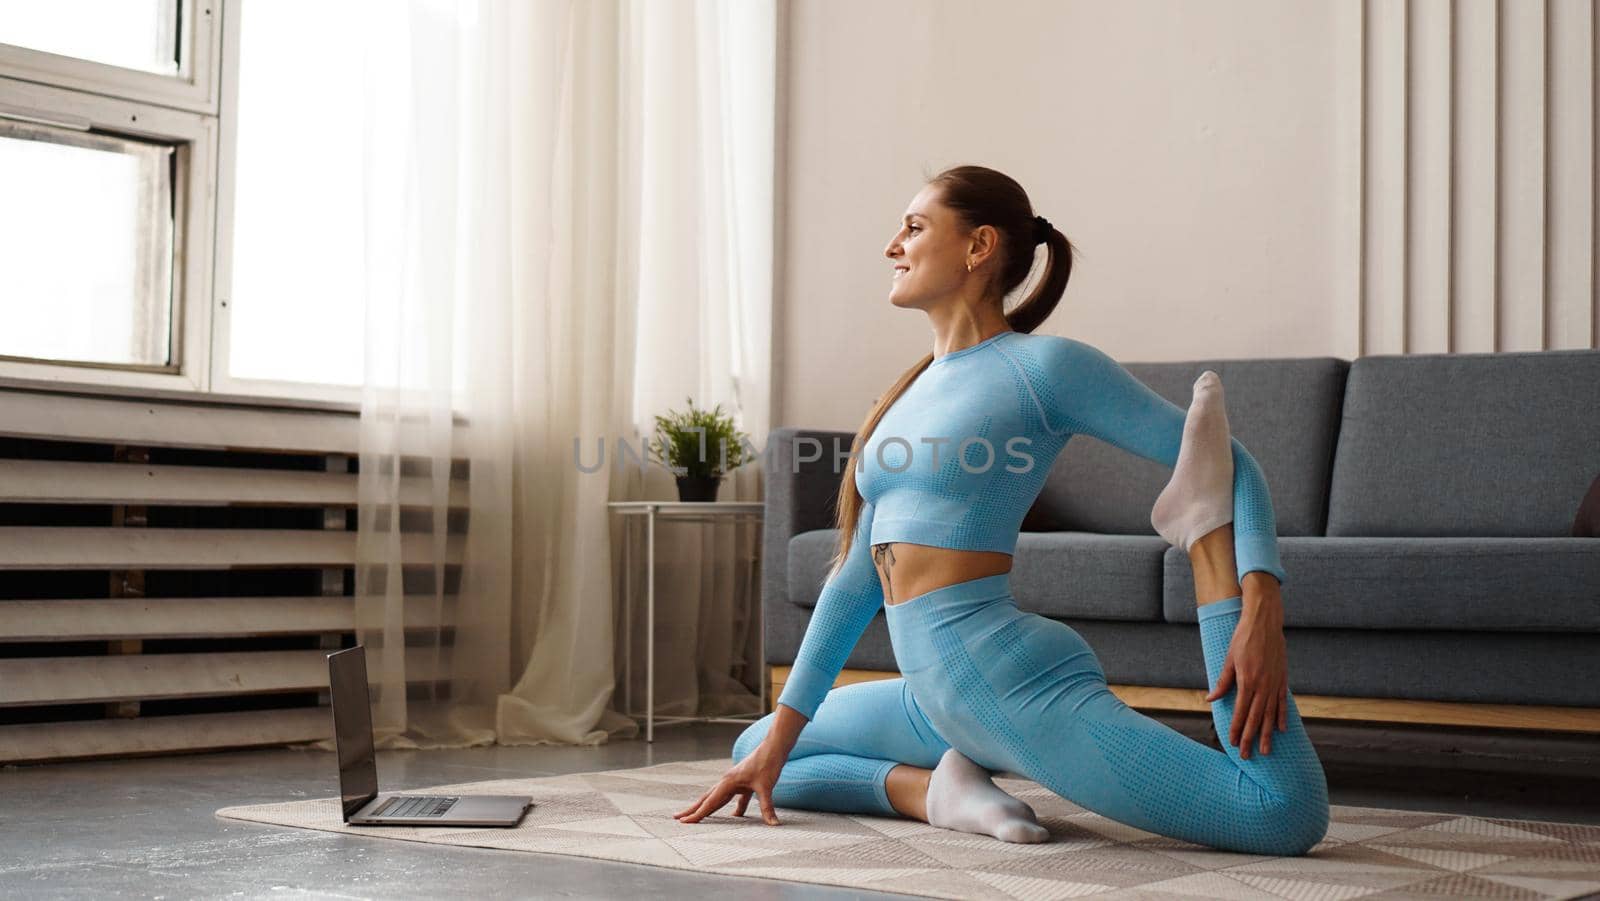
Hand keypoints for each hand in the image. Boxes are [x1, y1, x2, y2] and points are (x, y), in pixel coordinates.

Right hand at [673, 741, 786, 825]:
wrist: (775, 746)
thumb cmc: (768, 763)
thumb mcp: (766, 787)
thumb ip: (767, 807)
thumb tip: (774, 825)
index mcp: (728, 782)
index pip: (709, 802)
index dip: (697, 814)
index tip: (684, 822)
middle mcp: (728, 781)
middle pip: (706, 799)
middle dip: (693, 809)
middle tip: (677, 818)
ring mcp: (735, 781)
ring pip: (718, 798)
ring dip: (708, 808)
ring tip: (697, 816)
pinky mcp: (744, 782)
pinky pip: (734, 798)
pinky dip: (733, 808)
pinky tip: (734, 817)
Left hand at [1204, 579, 1287, 758]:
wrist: (1264, 622)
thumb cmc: (1243, 638)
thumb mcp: (1228, 659)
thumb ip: (1222, 682)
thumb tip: (1211, 699)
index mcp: (1247, 681)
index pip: (1241, 712)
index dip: (1237, 729)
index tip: (1233, 743)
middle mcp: (1263, 686)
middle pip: (1256, 718)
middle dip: (1251, 738)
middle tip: (1247, 756)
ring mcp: (1275, 683)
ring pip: (1271, 715)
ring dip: (1268, 734)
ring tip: (1266, 751)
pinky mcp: (1283, 679)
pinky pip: (1283, 702)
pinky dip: (1282, 717)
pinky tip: (1281, 730)